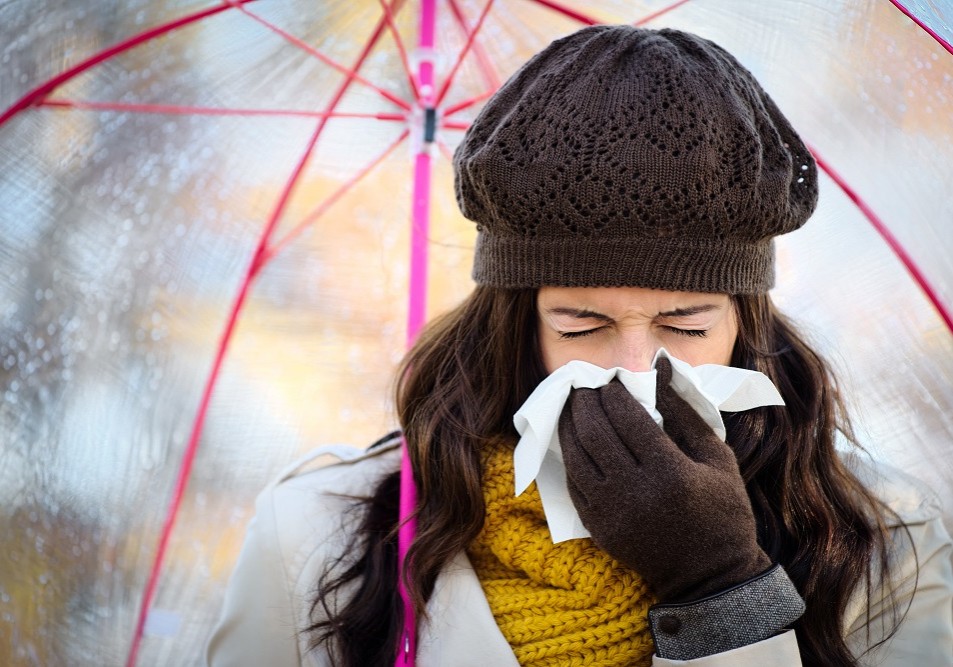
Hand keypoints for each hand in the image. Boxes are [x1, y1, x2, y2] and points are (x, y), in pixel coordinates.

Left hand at [557, 358, 770, 602]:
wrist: (710, 576)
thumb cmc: (722, 512)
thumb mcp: (718, 459)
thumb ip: (685, 412)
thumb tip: (660, 369)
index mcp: (670, 472)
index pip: (628, 419)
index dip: (613, 394)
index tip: (610, 380)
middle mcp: (636, 492)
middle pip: (595, 434)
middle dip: (585, 403)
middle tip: (583, 386)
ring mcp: (613, 513)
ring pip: (576, 458)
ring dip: (569, 426)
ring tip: (572, 406)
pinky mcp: (599, 529)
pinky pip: (573, 485)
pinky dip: (569, 458)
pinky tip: (572, 440)